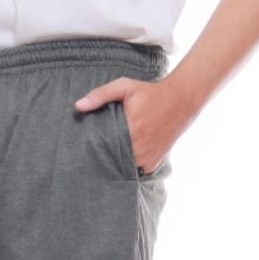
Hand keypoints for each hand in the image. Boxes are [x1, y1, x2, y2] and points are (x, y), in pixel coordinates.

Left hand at [74, 76, 190, 174]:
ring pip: (123, 168)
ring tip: (109, 158)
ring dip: (116, 165)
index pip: (103, 147)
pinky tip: (125, 160)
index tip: (86, 149)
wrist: (181, 100)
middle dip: (103, 159)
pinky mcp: (153, 164)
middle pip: (112, 160)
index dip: (94, 149)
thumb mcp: (124, 87)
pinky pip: (136, 172)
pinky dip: (129, 168)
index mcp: (129, 130)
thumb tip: (78, 106)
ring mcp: (147, 158)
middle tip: (94, 157)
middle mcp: (138, 148)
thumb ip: (100, 95)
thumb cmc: (150, 93)